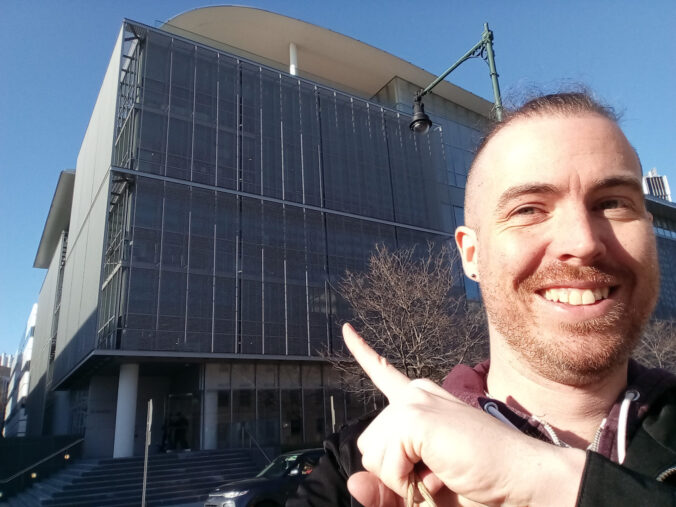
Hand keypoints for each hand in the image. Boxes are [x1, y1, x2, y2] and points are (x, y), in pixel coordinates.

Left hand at [342, 323, 585, 506]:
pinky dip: (408, 482)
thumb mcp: (424, 489)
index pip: (383, 373)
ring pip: (374, 456)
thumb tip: (352, 483)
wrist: (523, 480)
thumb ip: (387, 487)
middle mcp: (416, 394)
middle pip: (369, 445)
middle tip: (437, 474)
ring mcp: (415, 402)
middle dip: (394, 473)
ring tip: (441, 472)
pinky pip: (388, 463)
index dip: (362, 353)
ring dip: (402, 480)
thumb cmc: (478, 483)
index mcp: (421, 401)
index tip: (345, 329)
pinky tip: (438, 471)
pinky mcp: (417, 417)